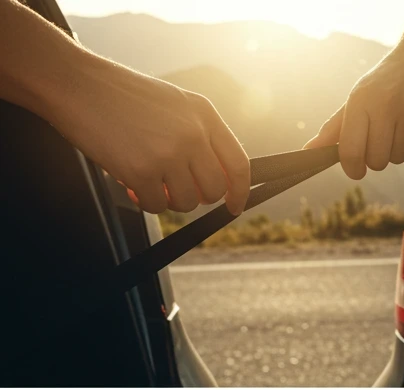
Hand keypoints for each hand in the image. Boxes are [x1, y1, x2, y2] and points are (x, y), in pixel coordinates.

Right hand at [54, 60, 248, 214]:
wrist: (77, 83)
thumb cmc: (121, 94)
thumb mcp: (174, 103)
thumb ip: (200, 134)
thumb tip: (215, 176)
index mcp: (205, 115)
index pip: (239, 164)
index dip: (239, 192)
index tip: (234, 206)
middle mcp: (193, 134)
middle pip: (213, 189)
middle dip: (197, 197)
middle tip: (176, 189)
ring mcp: (169, 153)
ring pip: (186, 202)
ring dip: (168, 200)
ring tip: (150, 181)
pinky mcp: (141, 171)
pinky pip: (155, 205)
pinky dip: (144, 201)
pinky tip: (132, 183)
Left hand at [305, 49, 403, 179]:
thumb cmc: (386, 81)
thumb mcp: (357, 98)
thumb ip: (334, 128)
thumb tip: (309, 151)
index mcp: (362, 100)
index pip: (351, 150)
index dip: (352, 168)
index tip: (356, 170)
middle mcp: (387, 105)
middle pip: (377, 160)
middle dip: (377, 159)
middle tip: (380, 143)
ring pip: (399, 158)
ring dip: (397, 153)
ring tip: (399, 132)